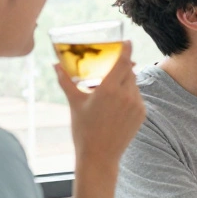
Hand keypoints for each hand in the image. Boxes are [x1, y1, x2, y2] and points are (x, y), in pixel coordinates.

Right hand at [54, 40, 145, 168]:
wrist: (99, 156)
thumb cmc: (83, 129)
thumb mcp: (74, 103)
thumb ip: (66, 81)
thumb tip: (54, 64)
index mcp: (109, 89)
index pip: (123, 62)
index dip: (126, 50)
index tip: (127, 41)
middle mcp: (126, 95)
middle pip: (128, 71)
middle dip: (122, 67)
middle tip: (112, 67)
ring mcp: (137, 104)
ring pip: (133, 84)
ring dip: (124, 82)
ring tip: (109, 91)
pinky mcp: (142, 113)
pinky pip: (137, 96)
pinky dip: (129, 94)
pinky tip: (116, 105)